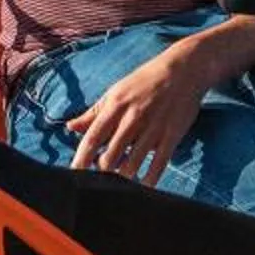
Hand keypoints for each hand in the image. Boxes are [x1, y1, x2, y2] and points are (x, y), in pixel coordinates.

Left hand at [64, 42, 210, 184]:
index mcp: (115, 106)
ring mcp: (153, 128)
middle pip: (109, 157)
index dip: (81, 160)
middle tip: (100, 179)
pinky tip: (143, 185)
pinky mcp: (171, 135)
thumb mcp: (116, 92)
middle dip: (102, 173)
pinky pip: (158, 165)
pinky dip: (149, 179)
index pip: (92, 138)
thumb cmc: (145, 81)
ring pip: (131, 165)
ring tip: (119, 181)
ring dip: (123, 178)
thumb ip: (94, 113)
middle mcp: (132, 118)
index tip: (74, 175)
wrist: (184, 69)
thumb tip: (70, 127)